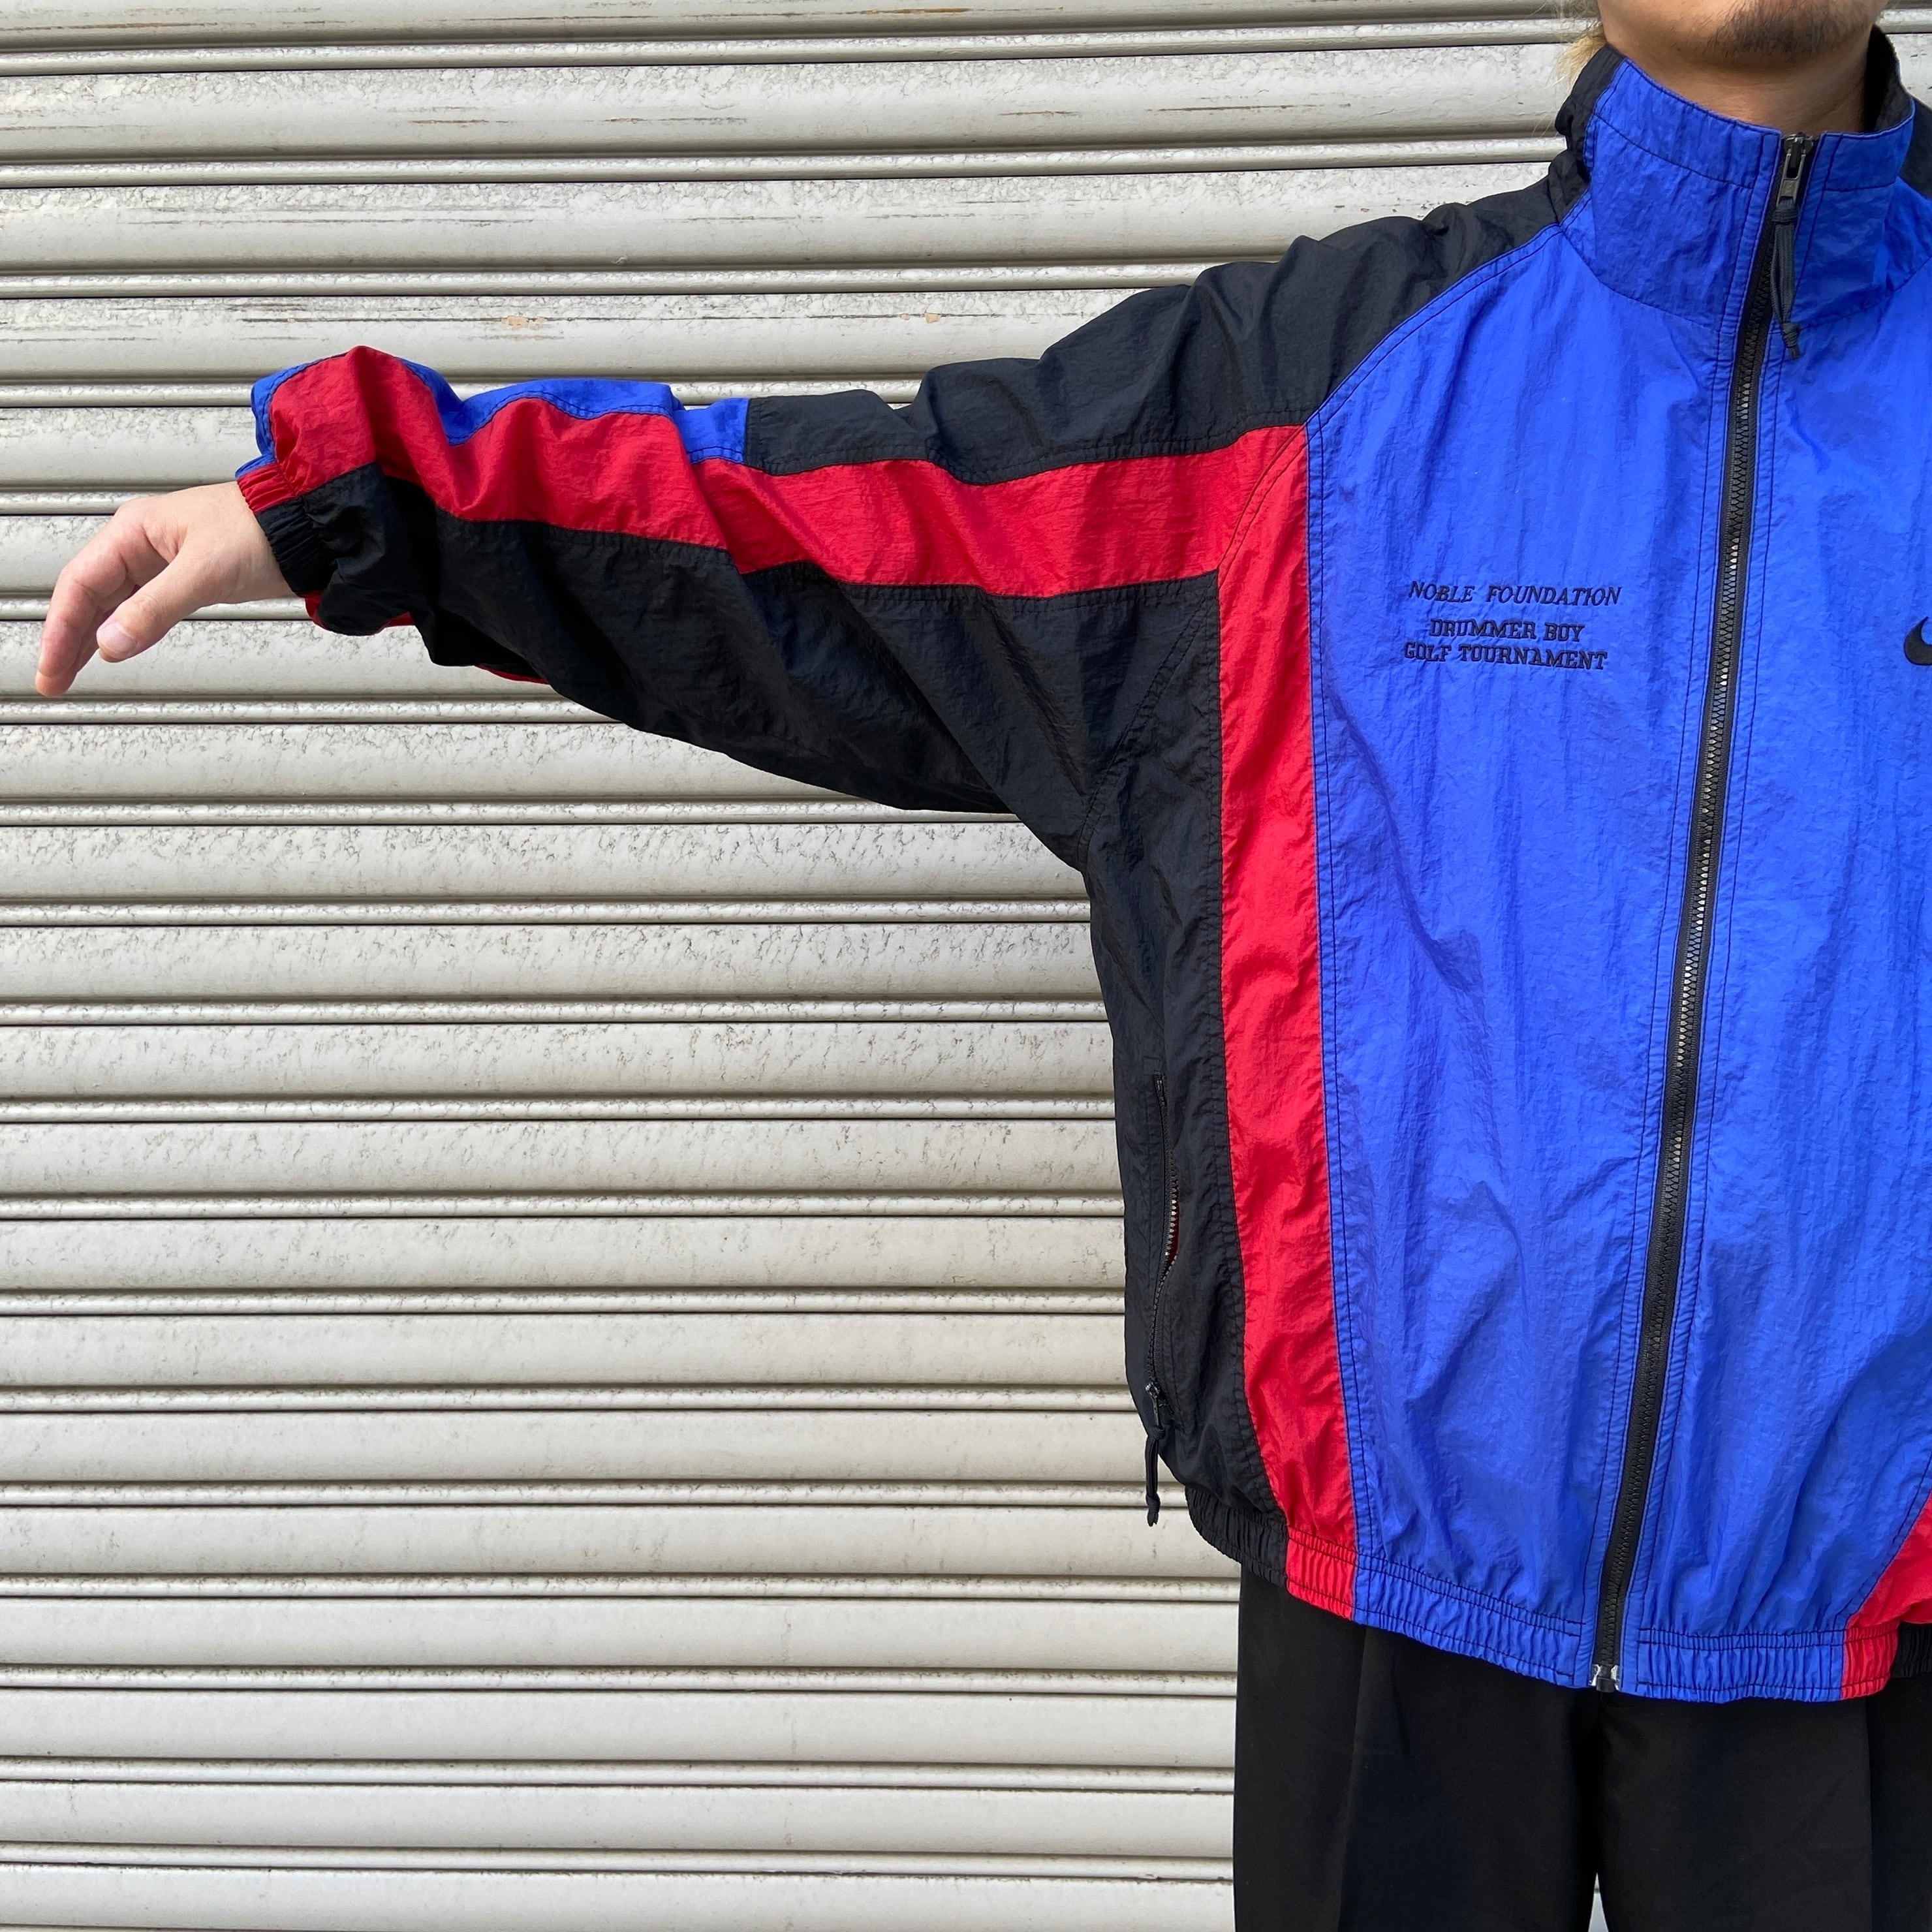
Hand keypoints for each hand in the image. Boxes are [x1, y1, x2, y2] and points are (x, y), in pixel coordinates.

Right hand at [35, 482, 292, 696]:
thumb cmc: (263, 529)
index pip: (79, 584)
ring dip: (91, 638)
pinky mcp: (187, 579)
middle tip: (54, 680)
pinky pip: (142, 609)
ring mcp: (164, 562)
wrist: (309, 528)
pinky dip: (125, 631)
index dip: (61, 630)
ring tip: (71, 672)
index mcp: (134, 531)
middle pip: (89, 596)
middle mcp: (142, 544)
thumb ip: (155, 610)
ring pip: (113, 605)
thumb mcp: (204, 572)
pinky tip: (114, 649)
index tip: (52, 667)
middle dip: (68, 639)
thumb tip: (111, 643)